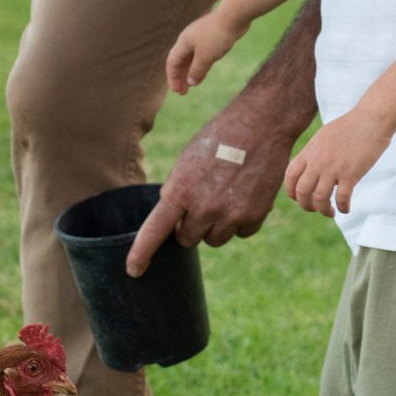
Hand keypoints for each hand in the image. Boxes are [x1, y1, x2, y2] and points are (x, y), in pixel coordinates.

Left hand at [125, 96, 298, 274]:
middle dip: (189, 226)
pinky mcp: (254, 217)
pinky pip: (240, 234)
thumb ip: (177, 190)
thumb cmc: (219, 137)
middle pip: (187, 239)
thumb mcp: (187, 159)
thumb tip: (173, 220)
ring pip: (214, 240)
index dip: (142, 253)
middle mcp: (204, 207)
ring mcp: (231, 215)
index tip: (133, 271)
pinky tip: (244, 195)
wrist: (261, 125)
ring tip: (225, 194)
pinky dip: (240, 221)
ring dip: (215, 226)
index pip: (155, 230)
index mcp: (181, 190)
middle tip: (201, 201)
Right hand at [166, 8, 241, 93]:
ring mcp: (199, 38)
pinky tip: (203, 72)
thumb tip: (191, 82)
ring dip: (190, 71)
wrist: (233, 16)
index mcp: (183, 42)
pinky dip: (199, 65)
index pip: (172, 63)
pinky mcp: (210, 37)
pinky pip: (201, 54)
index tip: (177, 92)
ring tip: (192, 84)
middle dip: (180, 77)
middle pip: (180, 61)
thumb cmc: (217, 35)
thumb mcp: (205, 57)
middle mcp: (188, 40)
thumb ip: (197, 71)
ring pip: (190, 58)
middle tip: (183, 92)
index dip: (173, 78)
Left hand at [282, 106, 391, 217]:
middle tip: (316, 208)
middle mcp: (318, 161)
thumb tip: (311, 167)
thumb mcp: (324, 137)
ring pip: (319, 198)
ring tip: (331, 212)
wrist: (370, 119)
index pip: (290, 176)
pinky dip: (343, 207)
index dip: (291, 192)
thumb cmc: (350, 127)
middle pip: (302, 192)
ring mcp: (333, 168)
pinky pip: (342, 198)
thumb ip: (315, 153)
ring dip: (324, 210)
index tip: (299, 198)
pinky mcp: (351, 173)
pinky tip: (346, 208)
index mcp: (310, 152)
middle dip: (306, 205)